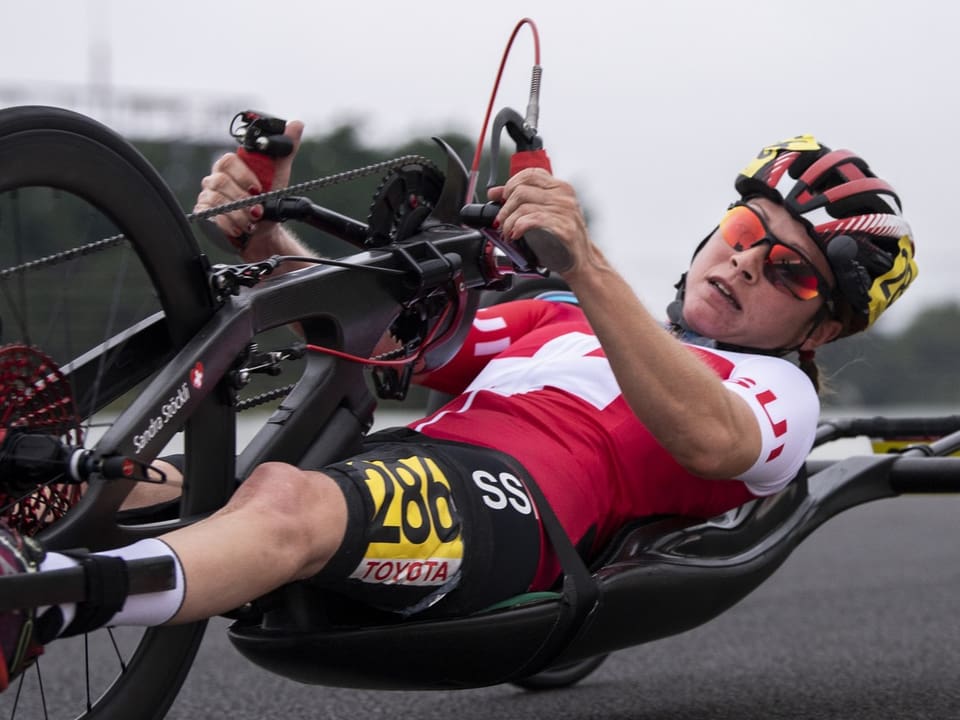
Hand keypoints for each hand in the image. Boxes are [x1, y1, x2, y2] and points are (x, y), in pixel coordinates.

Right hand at [193, 120, 304, 248]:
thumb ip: (285, 150)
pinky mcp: (205, 214)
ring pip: (216, 201)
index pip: (228, 161)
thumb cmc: (268, 198)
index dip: (243, 175)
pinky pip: (210, 217)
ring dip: (238, 214)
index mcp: (231, 166)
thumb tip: (296, 124)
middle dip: (242, 199)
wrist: (264, 228)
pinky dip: (228, 224)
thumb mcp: (279, 174)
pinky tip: (241, 229)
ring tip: (253, 221)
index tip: (258, 189)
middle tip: (258, 210)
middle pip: (220, 182)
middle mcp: (216, 179)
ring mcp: (209, 196)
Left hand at [487, 168, 593, 275]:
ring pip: (523, 207)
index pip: (530, 174)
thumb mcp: (543, 214)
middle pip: (521, 190)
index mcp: (560, 188)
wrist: (582, 260)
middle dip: (505, 208)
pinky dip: (518, 227)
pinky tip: (516, 235)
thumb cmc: (561, 238)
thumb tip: (494, 193)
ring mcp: (565, 211)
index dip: (511, 184)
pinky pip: (532, 221)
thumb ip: (521, 201)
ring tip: (507, 232)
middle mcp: (564, 196)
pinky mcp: (563, 228)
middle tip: (501, 221)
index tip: (503, 198)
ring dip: (509, 222)